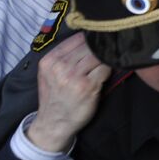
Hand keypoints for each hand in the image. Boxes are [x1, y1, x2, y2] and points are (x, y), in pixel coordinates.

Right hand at [26, 32, 110, 151]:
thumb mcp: (50, 74)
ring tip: (107, 62)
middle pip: (90, 45)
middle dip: (101, 47)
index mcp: (50, 60)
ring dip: (106, 58)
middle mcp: (60, 66)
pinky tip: (104, 75)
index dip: (92, 37)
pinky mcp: (87, 86)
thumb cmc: (55, 97)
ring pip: (99, 55)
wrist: (53, 124)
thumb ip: (64, 55)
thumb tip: (89, 35)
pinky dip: (108, 70)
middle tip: (109, 50)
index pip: (77, 38)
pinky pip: (105, 68)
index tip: (100, 39)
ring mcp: (73, 76)